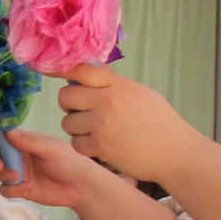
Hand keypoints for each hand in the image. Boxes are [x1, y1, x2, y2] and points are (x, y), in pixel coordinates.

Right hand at [0, 129, 103, 206]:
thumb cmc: (69, 161)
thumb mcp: (51, 148)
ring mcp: (17, 173)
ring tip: (16, 177)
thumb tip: (7, 132)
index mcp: (23, 141)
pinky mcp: (20, 189)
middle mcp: (17, 155)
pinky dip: (10, 189)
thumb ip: (29, 142)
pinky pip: (4, 190)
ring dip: (0, 175)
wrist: (81, 187)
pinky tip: (24, 188)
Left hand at [56, 65, 206, 183]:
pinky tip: (100, 146)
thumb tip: (95, 70)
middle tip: (81, 112)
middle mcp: (106, 101)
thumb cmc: (161, 123)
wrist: (175, 152)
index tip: (44, 67)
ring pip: (68, 123)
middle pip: (66, 97)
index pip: (81, 70)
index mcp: (117, 85)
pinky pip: (76, 144)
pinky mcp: (100, 146)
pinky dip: (84, 146)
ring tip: (95, 131)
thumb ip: (115, 84)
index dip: (59, 68)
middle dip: (69, 105)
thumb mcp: (140, 94)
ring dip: (77, 128)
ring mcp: (102, 124)